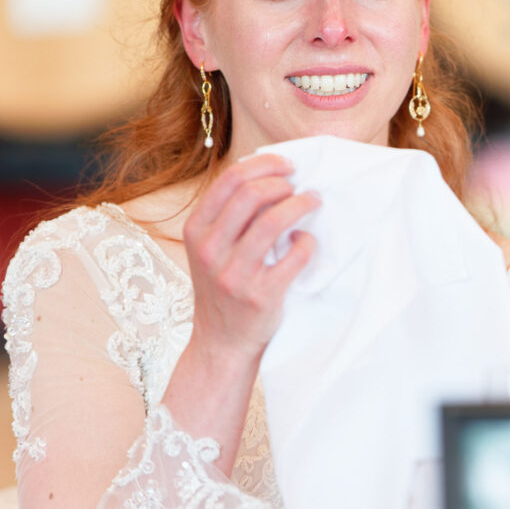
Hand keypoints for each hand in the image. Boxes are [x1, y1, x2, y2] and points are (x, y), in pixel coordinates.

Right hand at [183, 153, 318, 359]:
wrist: (222, 344)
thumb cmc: (224, 288)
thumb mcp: (211, 249)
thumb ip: (230, 216)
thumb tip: (272, 176)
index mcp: (196, 230)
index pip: (230, 179)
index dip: (264, 165)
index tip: (288, 166)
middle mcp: (210, 250)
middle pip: (252, 194)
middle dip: (284, 183)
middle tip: (301, 187)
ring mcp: (234, 274)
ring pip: (273, 221)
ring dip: (301, 205)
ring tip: (313, 202)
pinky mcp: (260, 295)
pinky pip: (294, 255)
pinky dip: (307, 242)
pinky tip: (306, 241)